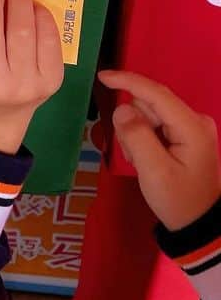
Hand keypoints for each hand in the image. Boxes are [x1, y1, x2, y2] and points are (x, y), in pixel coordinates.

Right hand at [98, 70, 220, 231]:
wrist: (197, 222)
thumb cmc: (177, 199)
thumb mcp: (154, 171)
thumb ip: (136, 136)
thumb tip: (122, 108)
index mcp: (192, 126)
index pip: (156, 94)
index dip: (128, 81)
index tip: (101, 77)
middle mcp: (194, 120)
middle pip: (150, 104)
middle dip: (133, 124)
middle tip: (133, 156)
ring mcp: (190, 126)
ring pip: (148, 114)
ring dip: (136, 133)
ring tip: (141, 162)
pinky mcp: (184, 133)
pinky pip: (153, 124)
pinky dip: (143, 138)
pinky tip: (147, 158)